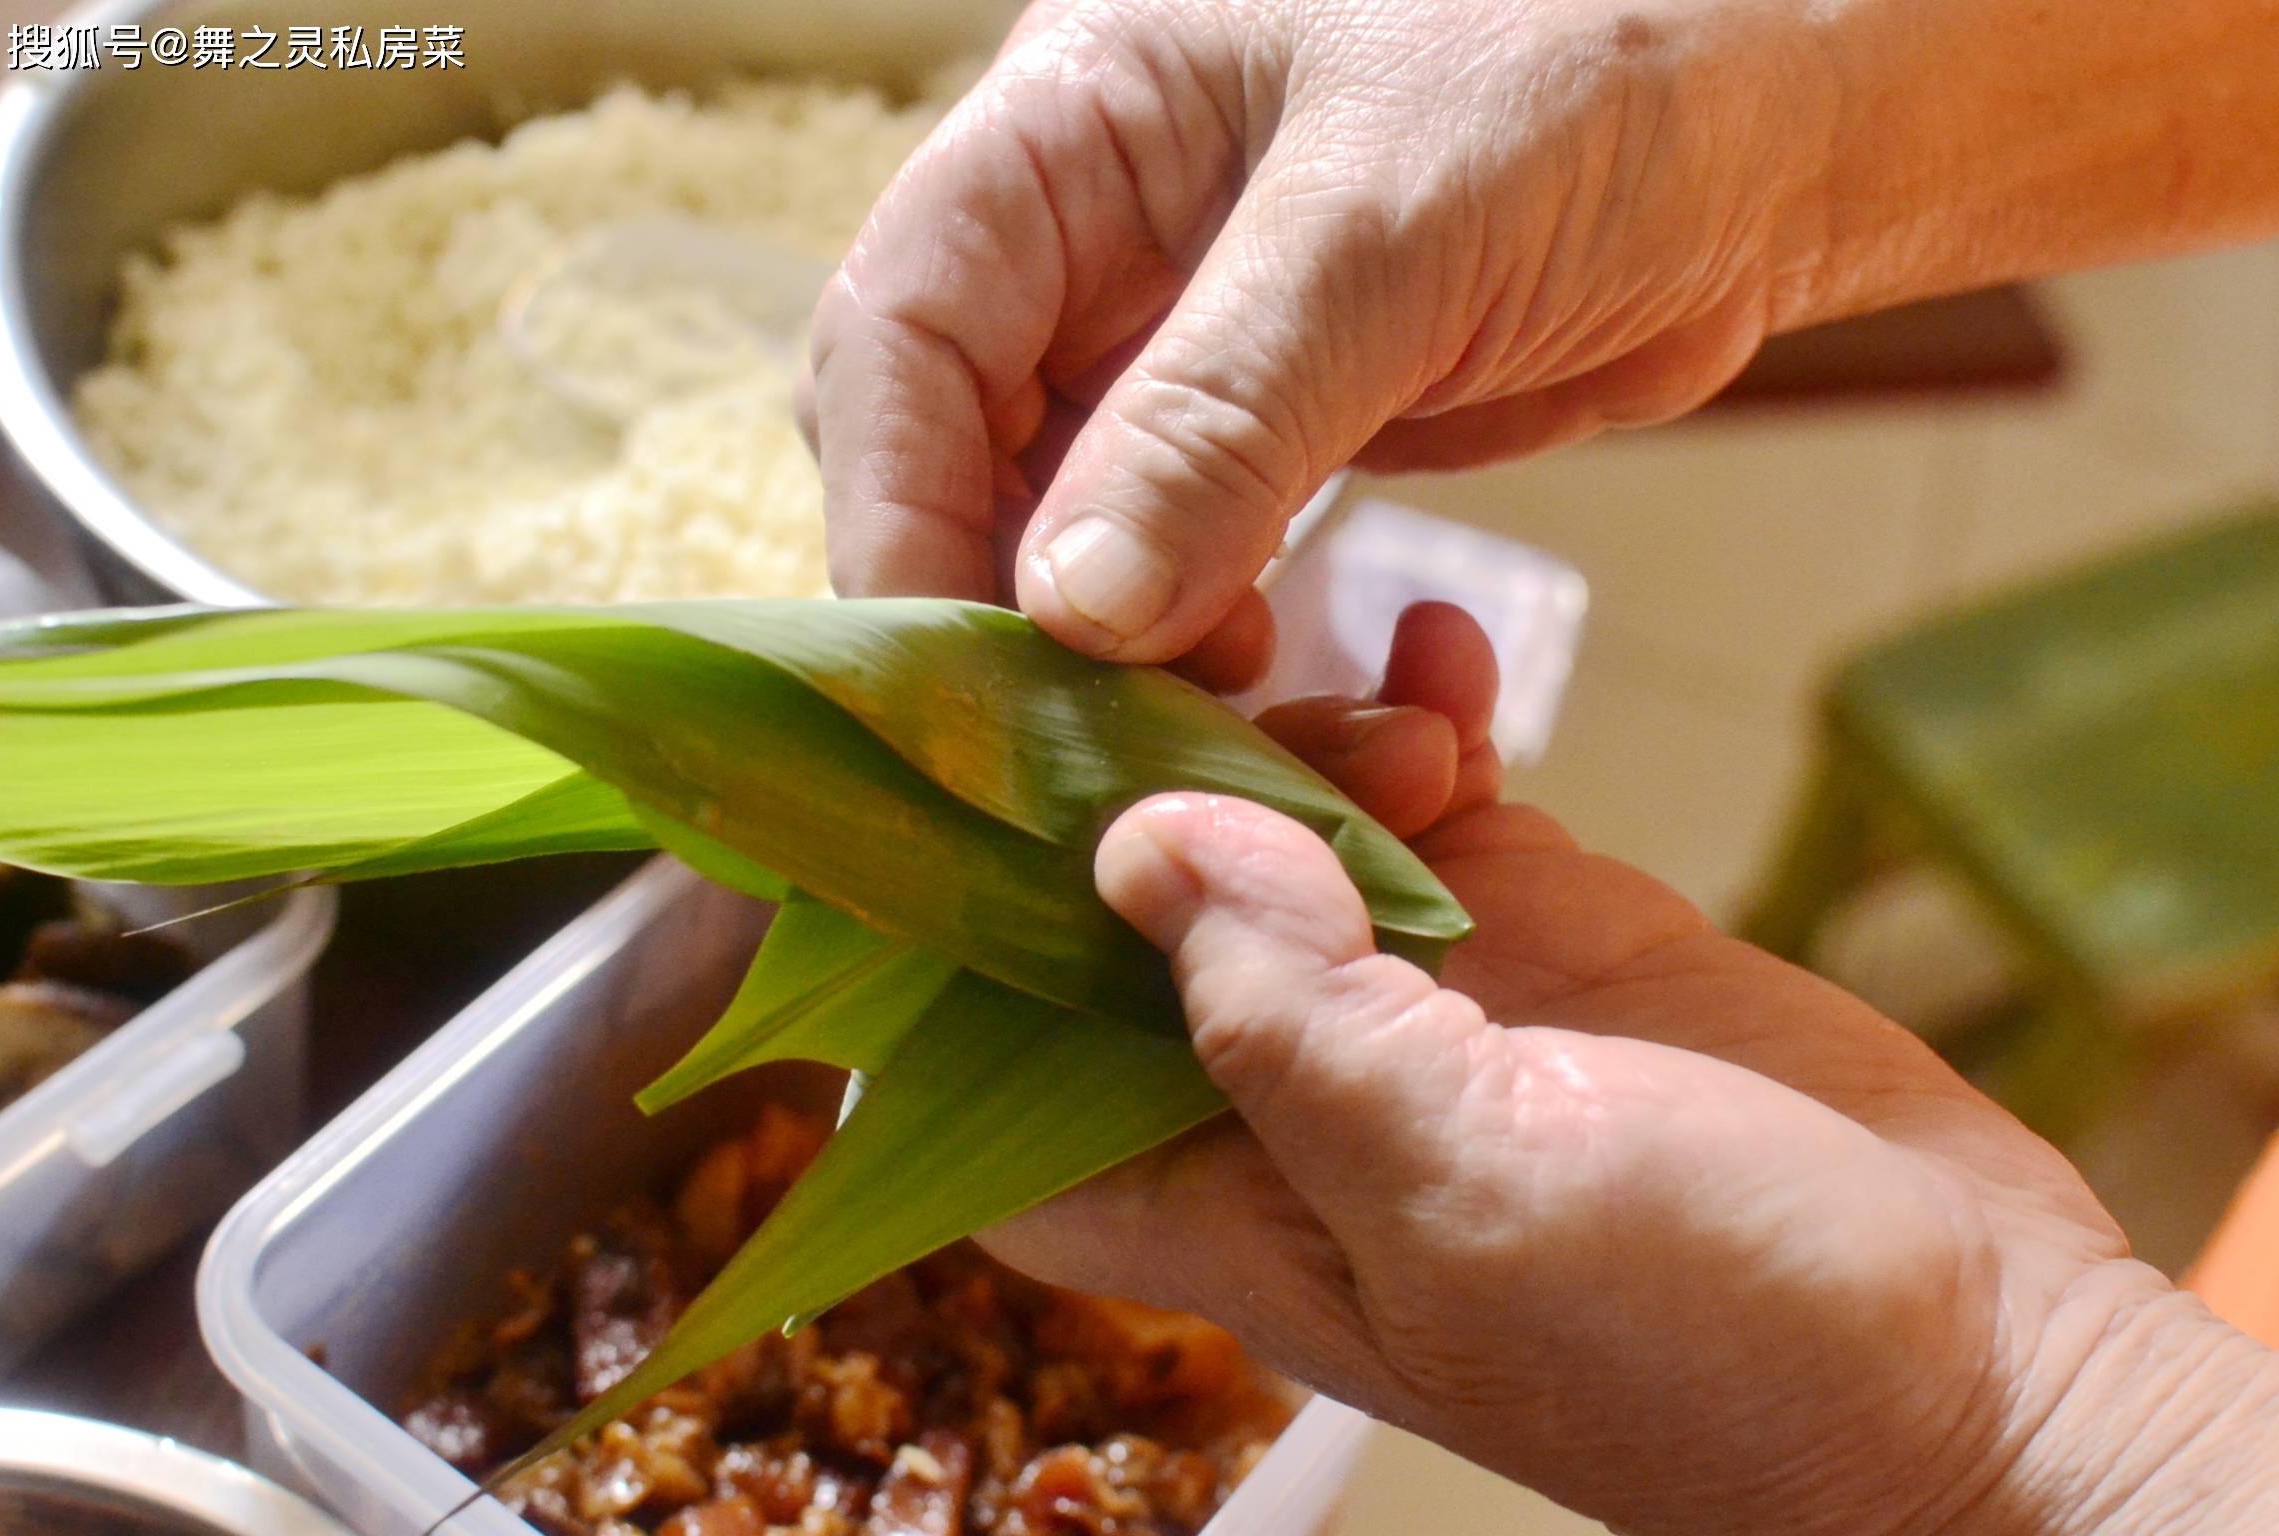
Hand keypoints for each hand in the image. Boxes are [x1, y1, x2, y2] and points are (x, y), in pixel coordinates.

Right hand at [800, 0, 1838, 686]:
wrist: (1784, 111)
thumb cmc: (1600, 65)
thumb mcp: (1393, 228)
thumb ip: (1222, 415)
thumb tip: (1071, 611)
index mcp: (1068, 126)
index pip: (898, 335)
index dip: (900, 510)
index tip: (957, 677)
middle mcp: (1093, 239)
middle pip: (952, 447)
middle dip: (997, 598)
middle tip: (1073, 736)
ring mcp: (1180, 341)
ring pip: (1064, 526)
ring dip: (1108, 646)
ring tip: (1191, 724)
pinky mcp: (1273, 427)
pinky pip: (1181, 560)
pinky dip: (1198, 644)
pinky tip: (1253, 691)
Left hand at [984, 604, 2278, 1535]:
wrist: (1975, 1359)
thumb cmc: (1709, 1350)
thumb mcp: (1469, 1191)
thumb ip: (1289, 1019)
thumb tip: (1138, 840)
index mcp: (1226, 1205)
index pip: (999, 1104)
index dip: (944, 969)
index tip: (933, 801)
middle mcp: (1291, 1101)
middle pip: (1123, 926)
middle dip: (1132, 793)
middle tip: (1179, 666)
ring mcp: (1417, 1001)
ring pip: (1273, 829)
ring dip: (1298, 742)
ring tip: (1401, 729)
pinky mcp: (1538, 933)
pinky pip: (1432, 795)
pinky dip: (1423, 712)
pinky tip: (1442, 639)